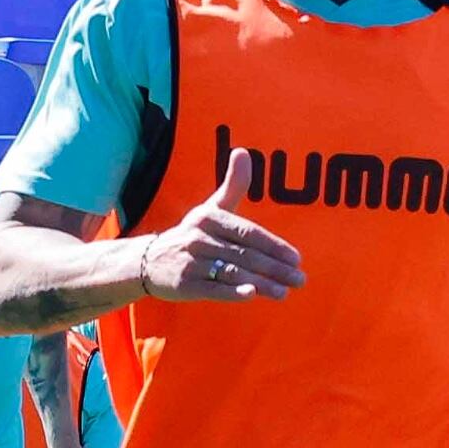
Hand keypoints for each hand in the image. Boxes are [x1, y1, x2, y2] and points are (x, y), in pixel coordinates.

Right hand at [135, 149, 303, 304]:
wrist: (149, 261)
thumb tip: (243, 152)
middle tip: (299, 279)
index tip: (296, 258)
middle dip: (275, 269)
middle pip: (245, 255)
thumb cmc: (191, 234)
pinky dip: (232, 292)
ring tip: (284, 292)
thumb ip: (233, 184)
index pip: (249, 233)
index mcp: (209, 218)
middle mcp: (199, 238)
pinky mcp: (184, 284)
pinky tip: (251, 295)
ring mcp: (190, 262)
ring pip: (233, 272)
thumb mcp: (210, 208)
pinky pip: (213, 289)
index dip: (274, 246)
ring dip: (261, 284)